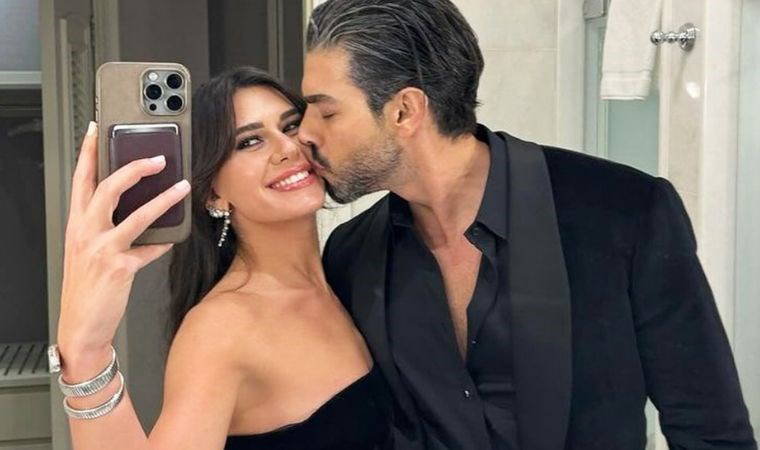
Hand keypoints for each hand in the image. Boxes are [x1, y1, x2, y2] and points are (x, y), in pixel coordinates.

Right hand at [57, 122, 190, 363]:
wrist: (81, 327)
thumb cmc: (87, 288)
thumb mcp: (90, 252)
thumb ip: (109, 229)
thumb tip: (139, 212)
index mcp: (76, 225)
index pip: (80, 180)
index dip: (87, 152)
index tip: (95, 130)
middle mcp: (85, 233)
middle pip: (107, 188)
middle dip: (133, 168)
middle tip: (156, 157)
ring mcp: (101, 249)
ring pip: (135, 215)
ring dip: (163, 199)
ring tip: (182, 187)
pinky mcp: (119, 268)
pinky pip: (149, 249)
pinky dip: (162, 244)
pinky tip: (171, 241)